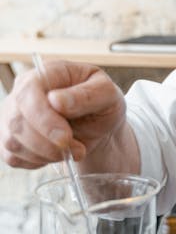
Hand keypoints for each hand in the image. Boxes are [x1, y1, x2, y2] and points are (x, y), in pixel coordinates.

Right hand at [0, 60, 126, 168]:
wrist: (98, 125)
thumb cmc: (102, 104)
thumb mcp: (108, 94)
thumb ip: (86, 95)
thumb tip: (56, 100)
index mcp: (47, 72)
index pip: (29, 92)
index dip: (43, 118)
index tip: (65, 137)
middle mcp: (23, 90)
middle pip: (16, 121)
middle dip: (47, 143)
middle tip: (77, 150)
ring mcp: (12, 114)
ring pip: (13, 142)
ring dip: (46, 154)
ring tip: (72, 151)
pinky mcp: (10, 137)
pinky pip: (13, 157)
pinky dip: (37, 162)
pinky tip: (56, 153)